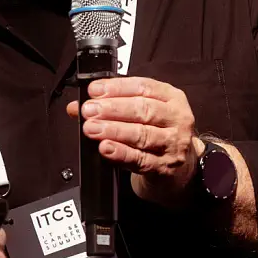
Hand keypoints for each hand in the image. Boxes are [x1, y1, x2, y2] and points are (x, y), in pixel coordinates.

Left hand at [66, 76, 203, 207]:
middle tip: (89, 110)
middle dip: (112, 109)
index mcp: (171, 98)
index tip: (94, 90)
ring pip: (142, 134)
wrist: (180, 170)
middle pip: (143, 109)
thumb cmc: (160, 134)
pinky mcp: (165, 167)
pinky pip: (140, 159)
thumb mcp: (142, 115)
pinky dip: (121, 153)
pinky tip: (106, 148)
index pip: (143, 87)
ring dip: (113, 130)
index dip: (116, 87)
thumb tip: (77, 106)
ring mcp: (173, 144)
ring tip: (92, 128)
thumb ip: (112, 106)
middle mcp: (176, 119)